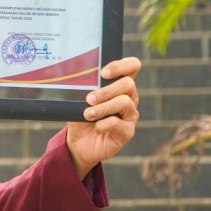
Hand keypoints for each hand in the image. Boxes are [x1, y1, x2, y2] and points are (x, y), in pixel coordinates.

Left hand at [65, 56, 140, 178]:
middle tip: (89, 99)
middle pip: (128, 84)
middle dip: (107, 90)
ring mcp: (130, 114)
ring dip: (103, 107)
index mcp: (119, 85)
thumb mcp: (78, 101)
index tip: (103, 73)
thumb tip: (78, 81)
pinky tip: (96, 126)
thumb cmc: (80, 118)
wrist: (78, 144)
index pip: (132, 66)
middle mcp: (129, 98)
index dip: (122, 66)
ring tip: (88, 114)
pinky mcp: (127, 131)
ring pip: (124, 102)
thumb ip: (83, 90)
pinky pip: (118, 123)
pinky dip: (104, 124)